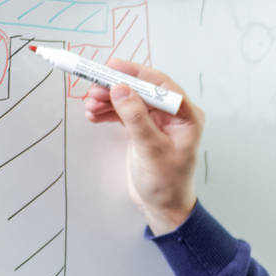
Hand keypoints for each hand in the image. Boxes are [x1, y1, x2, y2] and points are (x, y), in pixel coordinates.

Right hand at [81, 57, 204, 233]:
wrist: (162, 207)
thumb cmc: (166, 183)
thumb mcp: (151, 150)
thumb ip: (136, 118)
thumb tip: (120, 89)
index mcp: (186, 116)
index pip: (160, 85)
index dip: (135, 73)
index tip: (111, 68)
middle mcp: (173, 115)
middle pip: (141, 90)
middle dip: (116, 88)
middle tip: (93, 89)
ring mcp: (158, 121)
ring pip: (130, 100)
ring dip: (108, 100)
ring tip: (89, 105)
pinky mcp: (143, 129)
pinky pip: (124, 113)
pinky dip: (108, 111)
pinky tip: (93, 114)